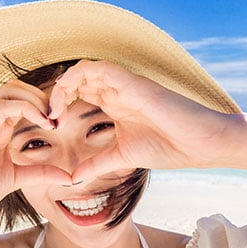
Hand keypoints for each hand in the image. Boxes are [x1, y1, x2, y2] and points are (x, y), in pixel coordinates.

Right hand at [0, 79, 72, 221]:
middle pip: (15, 87)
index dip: (43, 104)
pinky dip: (26, 108)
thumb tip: (68, 177)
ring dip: (35, 99)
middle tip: (59, 117)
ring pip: (9, 90)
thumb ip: (40, 173)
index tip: (60, 122)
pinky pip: (2, 106)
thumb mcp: (16, 178)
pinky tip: (42, 123)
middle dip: (41, 96)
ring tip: (51, 119)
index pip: (20, 99)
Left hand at [48, 60, 242, 181]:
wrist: (201, 145)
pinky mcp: (134, 83)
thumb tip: (72, 179)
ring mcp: (125, 85)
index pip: (79, 91)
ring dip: (63, 84)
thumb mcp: (121, 157)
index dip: (59, 102)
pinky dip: (78, 76)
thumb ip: (96, 164)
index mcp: (114, 103)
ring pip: (84, 69)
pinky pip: (99, 68)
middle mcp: (117, 90)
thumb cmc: (168, 147)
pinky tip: (67, 100)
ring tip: (54, 109)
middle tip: (45, 116)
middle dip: (55, 93)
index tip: (49, 124)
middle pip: (77, 78)